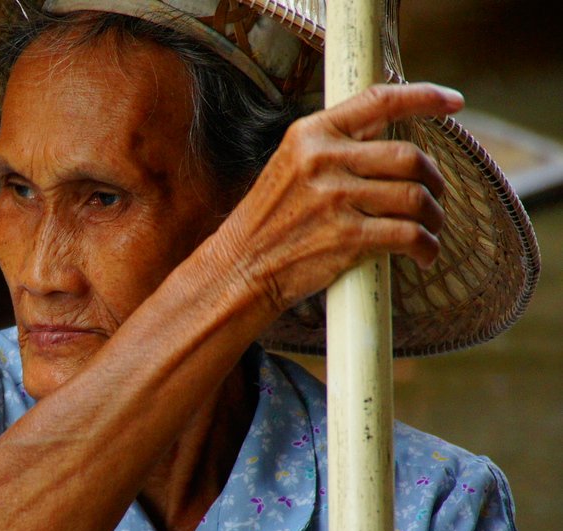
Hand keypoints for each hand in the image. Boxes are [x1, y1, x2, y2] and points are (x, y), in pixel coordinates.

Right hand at [215, 82, 463, 314]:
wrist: (241, 268)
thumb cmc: (271, 221)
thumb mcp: (292, 167)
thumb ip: (335, 149)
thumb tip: (390, 141)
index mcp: (310, 134)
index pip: (379, 101)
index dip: (425, 98)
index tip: (453, 103)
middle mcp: (323, 160)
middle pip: (409, 157)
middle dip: (433, 179)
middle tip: (434, 196)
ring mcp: (335, 198)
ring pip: (415, 197)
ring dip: (433, 216)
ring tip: (428, 228)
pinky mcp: (346, 237)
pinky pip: (409, 235)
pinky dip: (426, 246)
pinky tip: (423, 253)